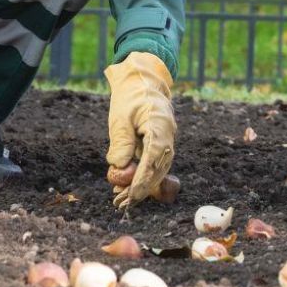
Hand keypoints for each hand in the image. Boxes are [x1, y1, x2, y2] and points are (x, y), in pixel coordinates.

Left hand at [103, 51, 175, 207]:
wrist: (143, 82)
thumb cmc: (130, 97)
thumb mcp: (120, 116)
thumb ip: (121, 141)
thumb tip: (119, 166)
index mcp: (160, 125)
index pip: (154, 157)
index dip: (143, 179)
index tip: (131, 195)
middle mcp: (168, 136)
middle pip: (158, 169)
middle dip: (141, 189)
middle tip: (122, 204)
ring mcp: (167, 141)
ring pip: (157, 170)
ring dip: (141, 187)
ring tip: (121, 200)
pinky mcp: (161, 145)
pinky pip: (154, 165)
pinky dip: (142, 178)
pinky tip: (127, 188)